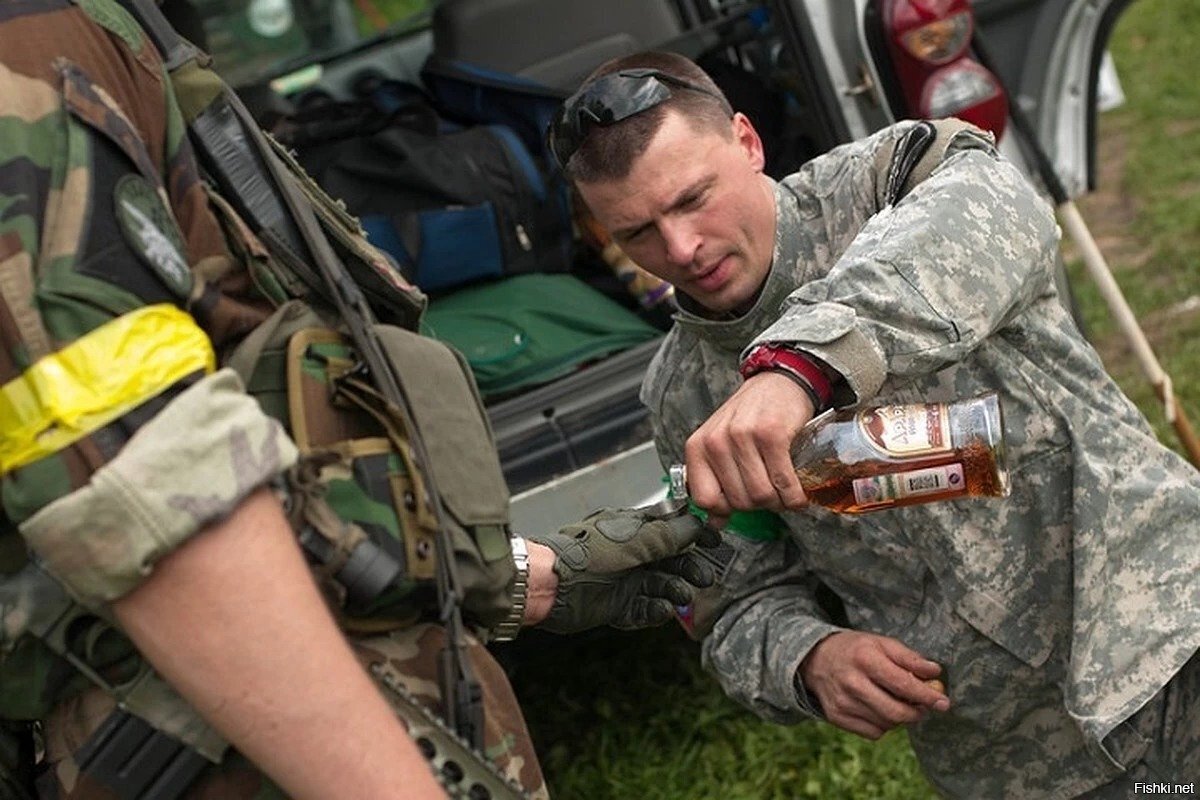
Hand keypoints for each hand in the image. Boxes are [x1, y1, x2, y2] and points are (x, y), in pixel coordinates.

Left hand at [526, 505, 719, 633]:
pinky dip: (655, 611)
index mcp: (633, 529)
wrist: (551, 584)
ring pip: (659, 586)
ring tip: (682, 596)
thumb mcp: (634, 540)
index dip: (695, 535)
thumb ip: (667, 536)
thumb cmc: (587, 554)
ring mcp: (624, 580)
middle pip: (670, 561)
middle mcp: (631, 554)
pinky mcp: (616, 606)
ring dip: (674, 590)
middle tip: (705, 578)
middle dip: (689, 568)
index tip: (716, 542)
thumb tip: (696, 524)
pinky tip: (663, 611)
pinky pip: (643, 610)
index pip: (671, 529)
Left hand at [685, 371, 815, 525]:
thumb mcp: (721, 445)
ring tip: (783, 492)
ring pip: (761, 496)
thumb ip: (715, 482)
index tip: (740, 504)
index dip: (726, 509)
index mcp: (698, 447)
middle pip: (739, 501)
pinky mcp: (772, 435)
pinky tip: (796, 492)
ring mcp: (743, 437)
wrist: (777, 383)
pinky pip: (784, 483)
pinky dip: (794, 496)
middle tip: (769, 493)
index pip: (704, 500)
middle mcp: (716, 441)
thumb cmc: (749, 416)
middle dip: (759, 505)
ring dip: (779, 502)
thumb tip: (716, 523)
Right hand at [799, 631, 949, 739]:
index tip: (943, 703)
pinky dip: (884, 725)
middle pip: (896, 711)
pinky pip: (873, 733)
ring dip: (900, 717)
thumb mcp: (881, 643)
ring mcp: (843, 702)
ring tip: (897, 702)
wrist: (814, 659)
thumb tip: (935, 673)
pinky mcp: (837, 717)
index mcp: (864, 659)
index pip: (903, 684)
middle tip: (923, 707)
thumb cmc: (855, 649)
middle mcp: (852, 682)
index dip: (927, 696)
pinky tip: (879, 709)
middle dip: (917, 712)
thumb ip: (909, 658)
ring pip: (887, 724)